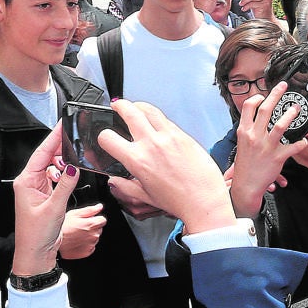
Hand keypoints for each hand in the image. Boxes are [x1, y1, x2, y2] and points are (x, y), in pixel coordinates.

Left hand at [11, 127, 78, 275]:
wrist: (35, 254)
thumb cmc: (36, 236)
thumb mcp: (54, 208)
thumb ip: (65, 185)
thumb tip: (73, 166)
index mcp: (26, 181)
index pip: (41, 153)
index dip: (53, 137)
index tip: (62, 124)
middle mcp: (29, 182)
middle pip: (46, 156)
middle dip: (60, 146)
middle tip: (74, 135)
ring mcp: (37, 188)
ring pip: (51, 166)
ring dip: (62, 160)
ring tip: (75, 154)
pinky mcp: (45, 195)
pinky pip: (55, 177)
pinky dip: (63, 172)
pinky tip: (70, 171)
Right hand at [58, 204, 105, 259]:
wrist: (54, 243)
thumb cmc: (62, 227)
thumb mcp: (74, 214)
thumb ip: (90, 210)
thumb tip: (99, 207)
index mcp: (91, 224)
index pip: (103, 220)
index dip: (96, 219)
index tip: (88, 220)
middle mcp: (94, 235)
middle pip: (99, 229)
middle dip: (91, 228)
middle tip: (79, 228)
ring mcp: (91, 245)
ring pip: (94, 238)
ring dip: (88, 236)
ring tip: (76, 235)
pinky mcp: (87, 252)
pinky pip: (90, 247)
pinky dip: (86, 245)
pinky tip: (77, 242)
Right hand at [98, 100, 236, 234]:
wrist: (204, 201)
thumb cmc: (179, 201)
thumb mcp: (145, 197)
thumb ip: (125, 187)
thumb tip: (113, 181)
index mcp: (137, 161)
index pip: (108, 138)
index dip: (103, 136)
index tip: (106, 137)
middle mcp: (151, 145)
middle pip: (129, 111)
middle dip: (119, 105)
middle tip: (117, 106)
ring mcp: (168, 137)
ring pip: (149, 109)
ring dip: (139, 105)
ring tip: (135, 107)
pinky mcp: (183, 135)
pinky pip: (166, 119)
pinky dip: (157, 117)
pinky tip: (157, 123)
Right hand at [228, 84, 306, 216]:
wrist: (245, 185)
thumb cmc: (245, 164)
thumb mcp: (242, 143)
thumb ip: (249, 129)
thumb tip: (258, 115)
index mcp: (244, 131)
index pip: (249, 107)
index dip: (258, 98)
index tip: (264, 95)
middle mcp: (254, 136)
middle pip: (266, 109)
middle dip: (276, 94)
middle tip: (284, 86)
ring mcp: (266, 147)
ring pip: (280, 125)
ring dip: (290, 115)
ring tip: (296, 109)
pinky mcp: (277, 158)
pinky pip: (293, 147)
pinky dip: (300, 143)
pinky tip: (304, 141)